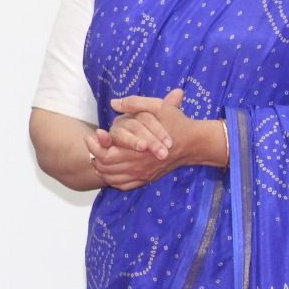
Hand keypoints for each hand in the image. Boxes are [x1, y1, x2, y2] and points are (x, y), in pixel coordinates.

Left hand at [87, 88, 223, 190]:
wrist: (195, 143)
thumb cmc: (176, 123)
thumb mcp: (158, 106)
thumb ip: (135, 103)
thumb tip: (114, 103)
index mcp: (137, 148)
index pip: (105, 154)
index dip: (94, 145)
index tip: (94, 134)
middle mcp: (138, 165)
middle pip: (105, 168)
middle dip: (94, 155)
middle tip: (93, 142)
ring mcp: (143, 174)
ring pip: (112, 178)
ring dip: (101, 167)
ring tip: (98, 152)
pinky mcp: (147, 179)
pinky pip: (124, 185)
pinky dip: (113, 179)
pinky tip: (111, 167)